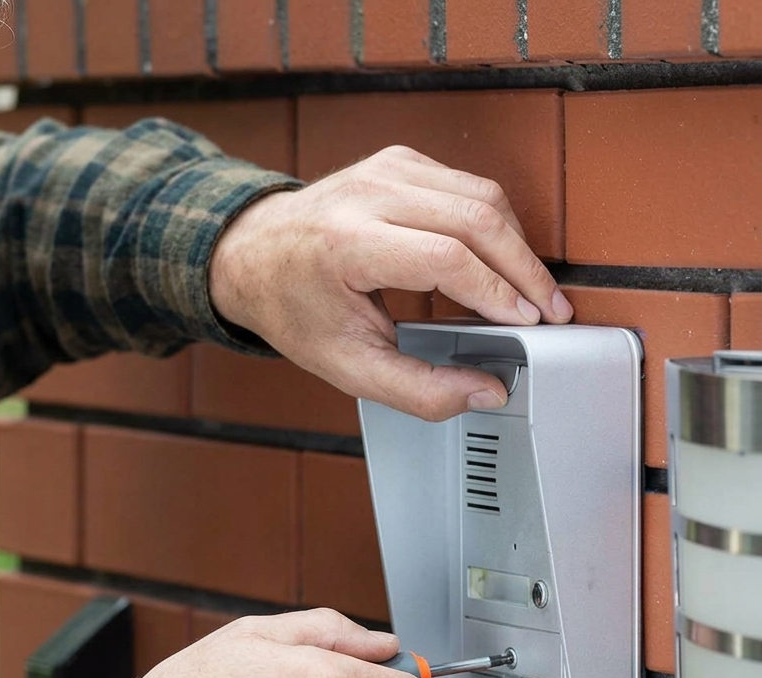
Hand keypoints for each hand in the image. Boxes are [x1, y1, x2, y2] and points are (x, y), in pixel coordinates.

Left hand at [209, 145, 573, 421]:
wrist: (251, 255)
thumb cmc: (294, 310)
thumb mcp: (346, 366)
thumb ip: (417, 390)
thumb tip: (486, 391)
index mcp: (345, 242)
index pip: (445, 257)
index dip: (498, 292)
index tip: (531, 323)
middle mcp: (367, 194)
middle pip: (475, 218)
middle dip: (524, 269)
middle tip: (551, 311)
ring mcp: (384, 169)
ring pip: (481, 195)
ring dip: (517, 245)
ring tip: (532, 292)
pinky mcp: (398, 160)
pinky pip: (466, 185)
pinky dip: (493, 223)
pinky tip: (497, 260)